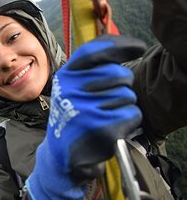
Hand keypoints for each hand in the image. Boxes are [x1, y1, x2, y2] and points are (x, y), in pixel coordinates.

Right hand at [26, 35, 146, 199]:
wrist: (61, 153)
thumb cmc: (73, 116)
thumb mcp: (72, 87)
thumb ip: (93, 67)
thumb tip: (131, 47)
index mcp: (65, 76)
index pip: (94, 51)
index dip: (120, 45)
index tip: (138, 47)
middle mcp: (71, 89)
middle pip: (119, 73)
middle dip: (122, 85)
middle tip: (109, 98)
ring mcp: (84, 109)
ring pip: (128, 95)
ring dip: (123, 106)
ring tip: (105, 116)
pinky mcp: (99, 128)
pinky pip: (132, 114)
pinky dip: (128, 122)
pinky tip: (112, 128)